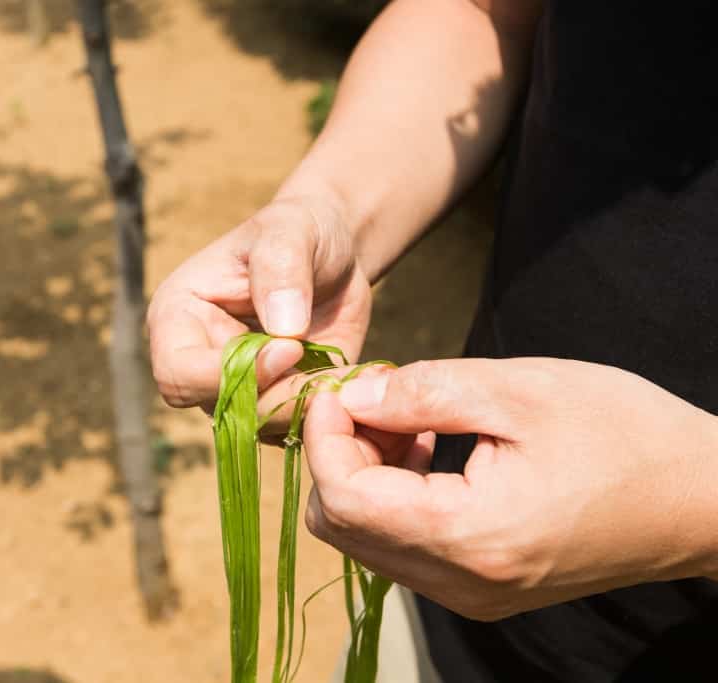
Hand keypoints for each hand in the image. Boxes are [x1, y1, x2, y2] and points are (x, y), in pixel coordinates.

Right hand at [147, 193, 371, 420]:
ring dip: (304, 407)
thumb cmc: (300, 229)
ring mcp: (239, 386)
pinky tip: (347, 378)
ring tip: (341, 371)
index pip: (178, 373)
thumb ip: (281, 268)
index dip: (229, 374)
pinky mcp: (277, 400)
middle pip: (220, 409)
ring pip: (259, 426)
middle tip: (324, 371)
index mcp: (179, 317)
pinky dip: (325, 411)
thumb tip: (284, 329)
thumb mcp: (291, 229)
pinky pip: (294, 426)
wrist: (335, 252)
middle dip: (275, 397)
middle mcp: (200, 359)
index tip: (290, 348)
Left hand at [303, 358, 717, 620]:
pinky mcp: (482, 590)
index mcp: (469, 536)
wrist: (700, 498)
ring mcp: (471, 595)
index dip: (323, 437)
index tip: (340, 387)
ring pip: (367, 539)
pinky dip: (396, 496)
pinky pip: (405, 548)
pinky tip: (430, 448)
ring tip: (410, 419)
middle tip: (375, 398)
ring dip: (366, 473)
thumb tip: (350, 396)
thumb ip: (422, 391)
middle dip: (339, 454)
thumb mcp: (518, 391)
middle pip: (342, 526)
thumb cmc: (622, 435)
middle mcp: (461, 584)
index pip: (342, 498)